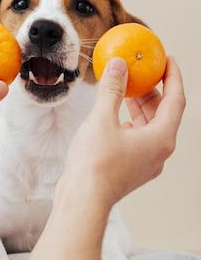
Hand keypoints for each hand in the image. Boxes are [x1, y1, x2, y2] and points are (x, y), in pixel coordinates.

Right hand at [61, 55, 185, 206]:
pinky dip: (130, 121)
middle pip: (163, 113)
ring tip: (126, 88)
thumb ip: (112, 89)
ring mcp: (145, 162)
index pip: (176, 100)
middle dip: (153, 90)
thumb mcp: (102, 119)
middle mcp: (158, 152)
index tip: (167, 59)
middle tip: (142, 71)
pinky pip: (137, 138)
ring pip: (149, 126)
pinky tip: (114, 114)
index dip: (173, 76)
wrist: (83, 200)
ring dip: (140, 106)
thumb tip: (118, 65)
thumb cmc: (95, 164)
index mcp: (161, 139)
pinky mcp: (130, 167)